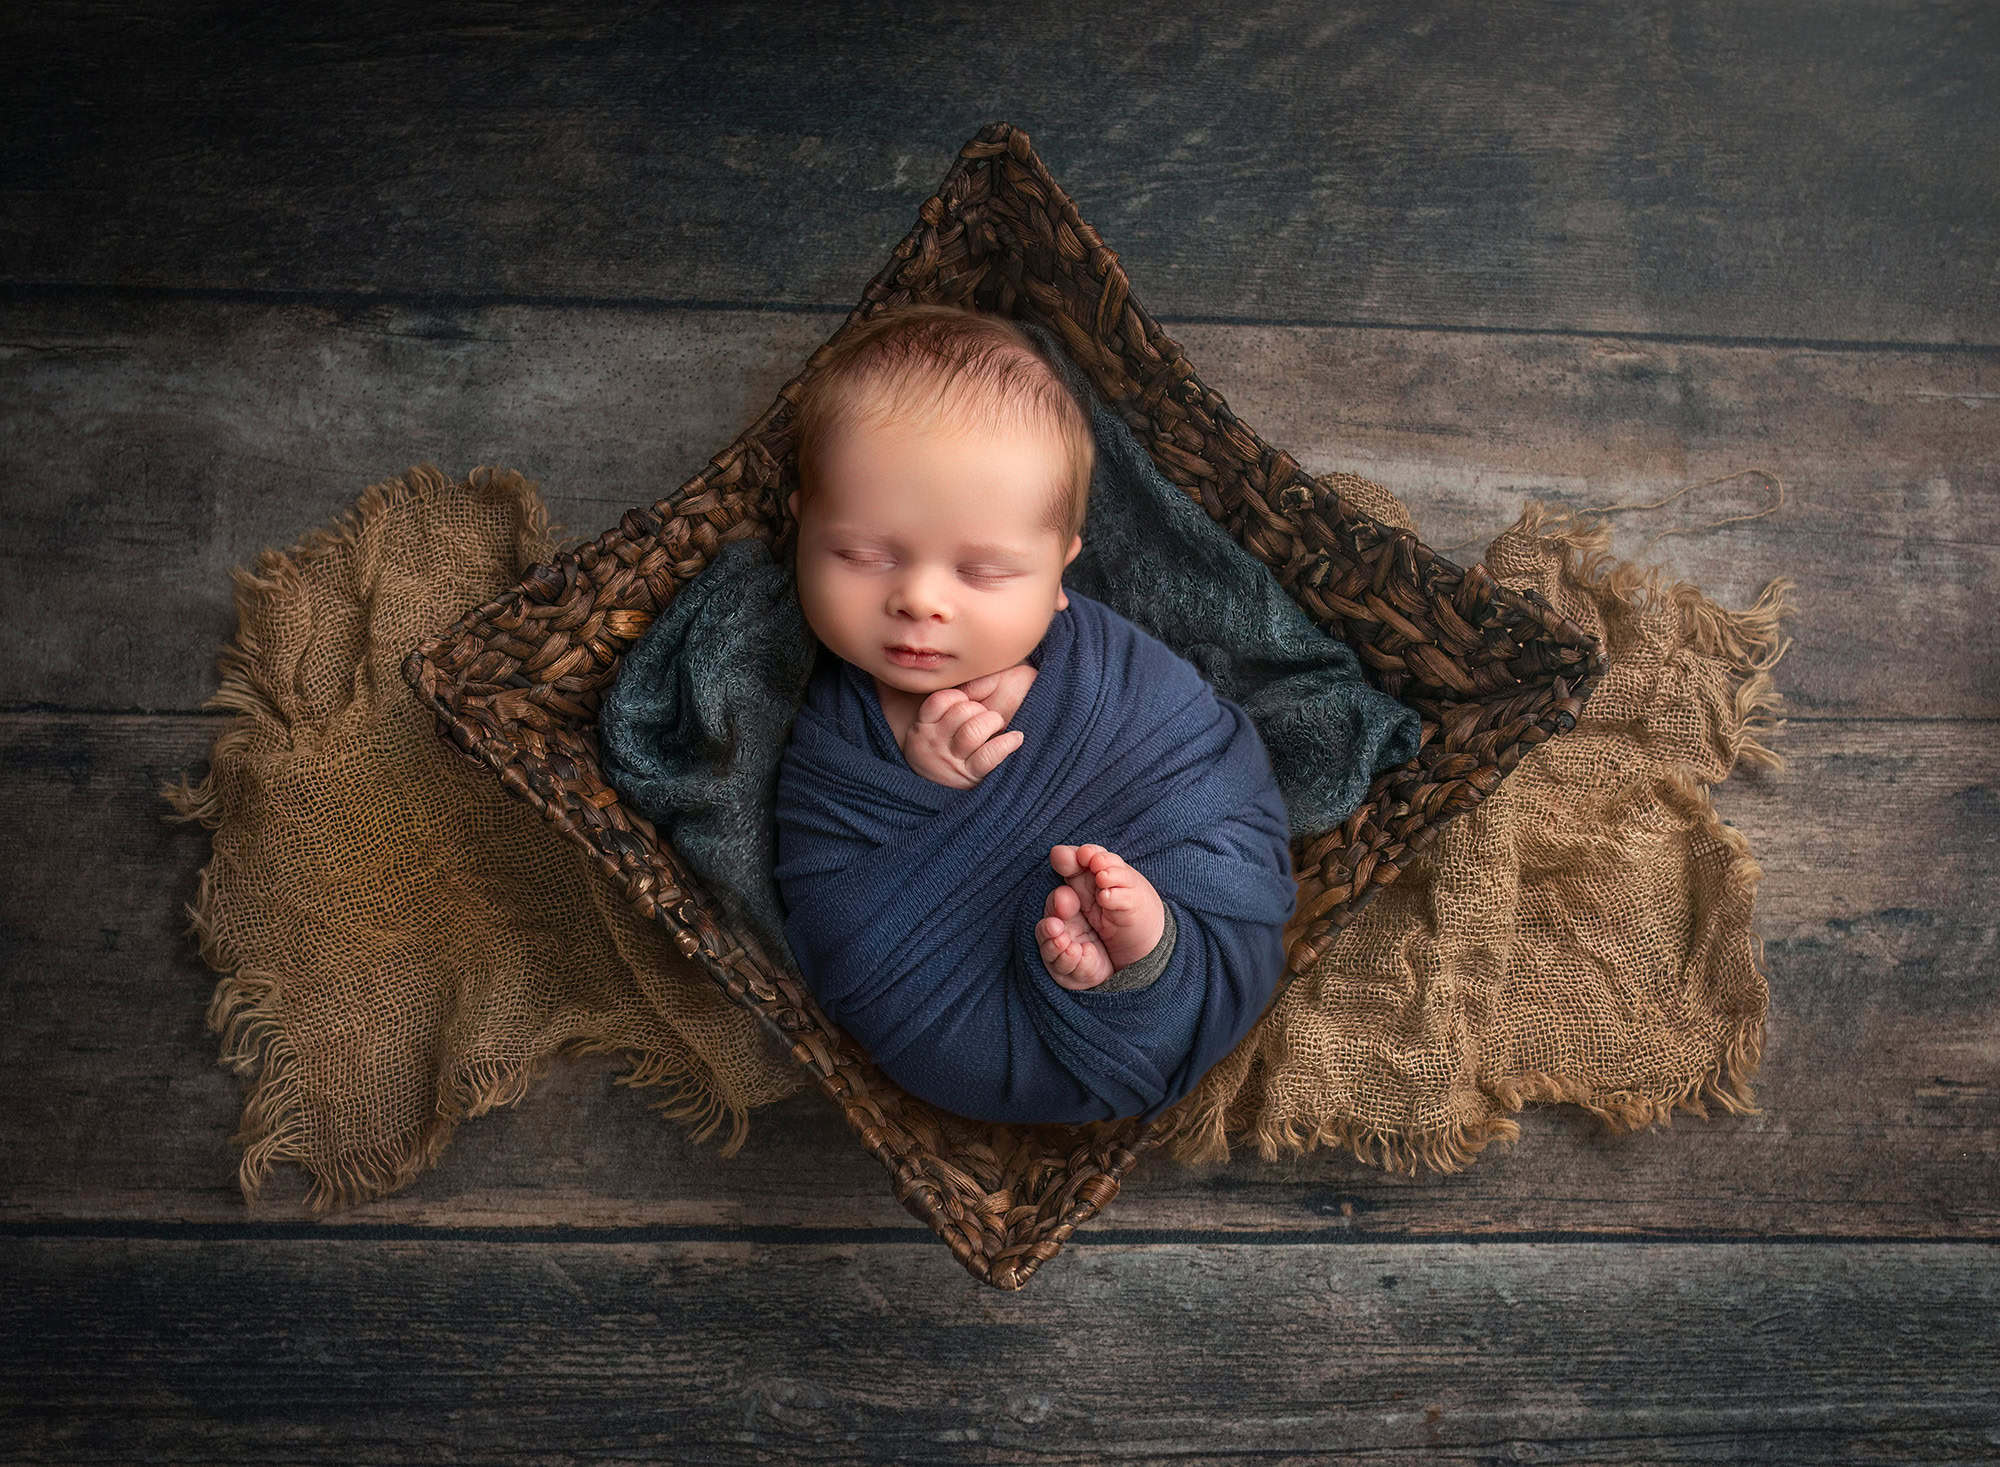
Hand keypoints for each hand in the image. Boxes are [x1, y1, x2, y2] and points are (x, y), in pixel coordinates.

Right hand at [899, 662, 1037, 789]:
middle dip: (980, 709)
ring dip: (991, 723)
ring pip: (973, 730)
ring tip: (997, 725)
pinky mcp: (970, 777)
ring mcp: (950, 761)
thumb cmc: (942, 751)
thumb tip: (971, 674)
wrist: (930, 800)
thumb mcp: (932, 726)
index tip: (967, 703)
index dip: (960, 697)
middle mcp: (932, 743)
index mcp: (923, 725)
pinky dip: (1006, 743)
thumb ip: (948, 702)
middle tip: (985, 717)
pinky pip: (989, 755)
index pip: (940, 700)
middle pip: (961, 711)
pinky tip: (1015, 738)